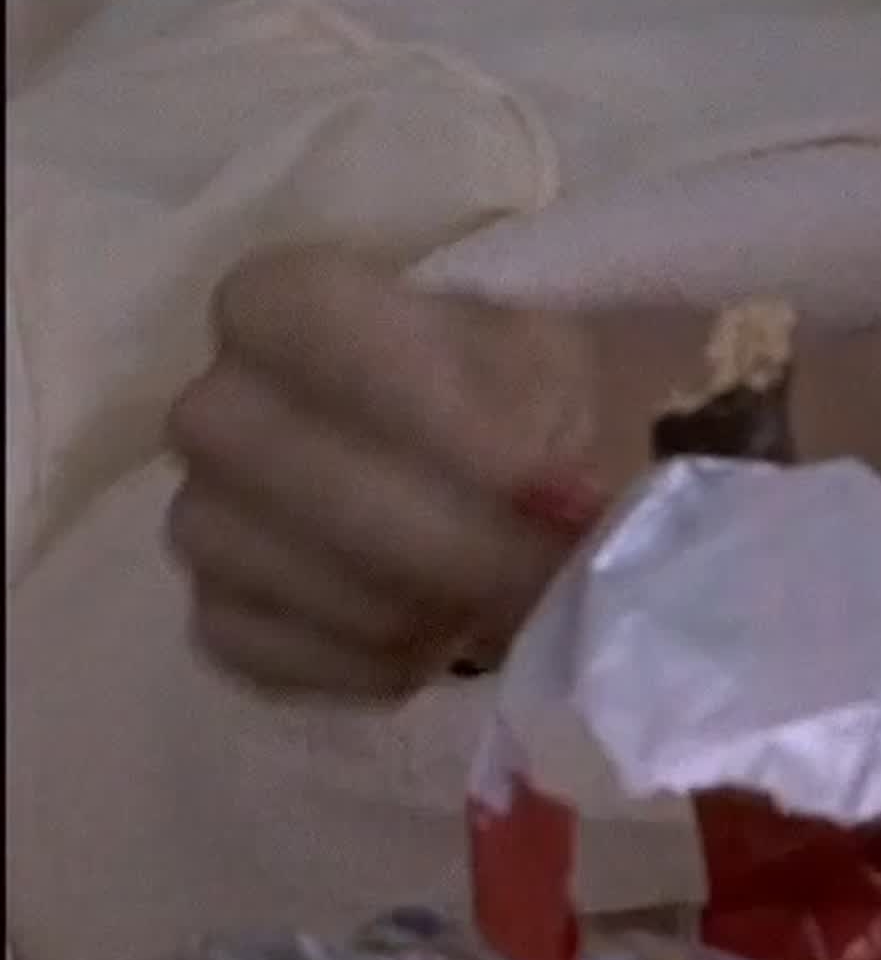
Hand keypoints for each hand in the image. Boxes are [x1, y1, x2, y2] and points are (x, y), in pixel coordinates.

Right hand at [163, 247, 620, 700]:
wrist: (558, 485)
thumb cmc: (576, 397)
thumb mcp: (594, 360)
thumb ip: (559, 398)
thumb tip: (547, 489)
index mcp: (307, 300)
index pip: (296, 310)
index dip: (413, 390)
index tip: (532, 466)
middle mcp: (227, 400)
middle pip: (278, 455)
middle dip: (435, 530)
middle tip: (547, 565)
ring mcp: (208, 513)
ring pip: (263, 561)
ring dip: (408, 598)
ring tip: (508, 599)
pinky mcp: (220, 619)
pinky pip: (260, 651)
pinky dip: (369, 659)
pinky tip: (446, 641)